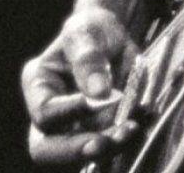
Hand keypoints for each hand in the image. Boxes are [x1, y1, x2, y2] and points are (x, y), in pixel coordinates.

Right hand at [19, 7, 139, 164]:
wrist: (113, 37)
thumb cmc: (91, 30)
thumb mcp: (86, 32)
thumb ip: (89, 59)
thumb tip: (98, 92)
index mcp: (39, 86)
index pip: (45, 113)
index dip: (70, 112)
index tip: (100, 99)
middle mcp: (51, 114)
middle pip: (49, 149)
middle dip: (79, 149)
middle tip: (108, 141)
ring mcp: (75, 128)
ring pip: (82, 152)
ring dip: (109, 148)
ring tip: (133, 128)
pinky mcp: (100, 132)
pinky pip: (112, 146)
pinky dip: (129, 139)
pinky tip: (144, 120)